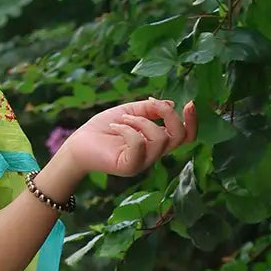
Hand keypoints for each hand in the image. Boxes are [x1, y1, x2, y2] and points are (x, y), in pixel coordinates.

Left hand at [62, 97, 196, 179]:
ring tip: (122, 120)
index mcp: (155, 141)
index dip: (192, 122)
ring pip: (160, 139)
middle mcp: (152, 154)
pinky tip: (116, 126)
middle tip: (151, 105)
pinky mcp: (129, 167)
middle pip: (179, 137)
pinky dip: (129, 130)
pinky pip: (140, 145)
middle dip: (170, 116)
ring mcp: (142, 163)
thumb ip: (151, 109)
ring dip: (141, 121)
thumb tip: (171, 104)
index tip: (190, 103)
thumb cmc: (103, 128)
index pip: (185, 137)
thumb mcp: (130, 111)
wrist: (78, 142)